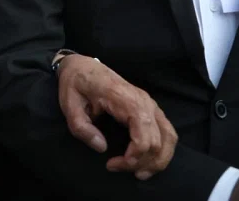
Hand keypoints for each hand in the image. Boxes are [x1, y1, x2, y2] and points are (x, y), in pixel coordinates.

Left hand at [57, 54, 177, 179]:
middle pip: (157, 141)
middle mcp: (143, 101)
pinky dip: (163, 149)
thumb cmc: (76, 83)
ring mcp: (150, 103)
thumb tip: (101, 147)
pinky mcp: (150, 107)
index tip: (112, 164)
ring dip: (158, 159)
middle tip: (118, 168)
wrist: (83, 66)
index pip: (143, 135)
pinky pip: (167, 131)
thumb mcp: (69, 105)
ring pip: (169, 137)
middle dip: (142, 162)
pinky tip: (148, 160)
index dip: (133, 156)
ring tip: (139, 173)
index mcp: (124, 99)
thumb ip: (81, 127)